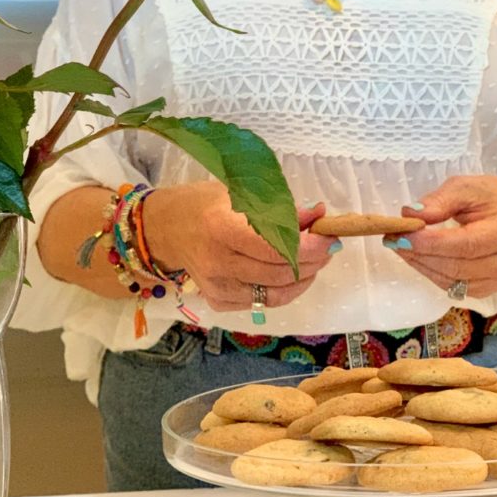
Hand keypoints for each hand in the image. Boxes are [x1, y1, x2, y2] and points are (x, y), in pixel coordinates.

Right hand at [143, 181, 338, 311]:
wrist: (167, 230)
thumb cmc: (206, 203)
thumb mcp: (242, 193)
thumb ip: (282, 208)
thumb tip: (318, 215)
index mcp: (222, 228)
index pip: (277, 248)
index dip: (310, 246)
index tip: (329, 236)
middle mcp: (218, 263)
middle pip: (281, 273)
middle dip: (313, 261)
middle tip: (327, 246)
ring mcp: (217, 287)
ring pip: (277, 293)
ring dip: (304, 277)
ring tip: (315, 260)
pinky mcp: (219, 301)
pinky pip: (263, 302)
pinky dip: (285, 290)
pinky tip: (291, 274)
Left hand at [386, 175, 496, 298]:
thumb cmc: (494, 199)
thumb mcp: (468, 188)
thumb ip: (440, 201)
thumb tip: (411, 214)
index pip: (466, 244)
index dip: (430, 243)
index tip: (402, 234)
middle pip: (457, 266)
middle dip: (420, 254)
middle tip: (393, 240)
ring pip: (453, 281)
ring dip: (421, 265)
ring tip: (401, 247)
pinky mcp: (490, 290)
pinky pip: (455, 288)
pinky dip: (432, 274)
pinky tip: (419, 258)